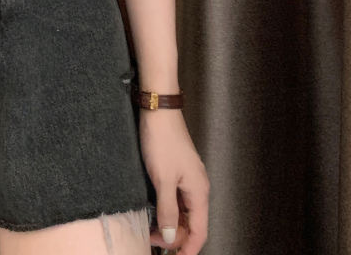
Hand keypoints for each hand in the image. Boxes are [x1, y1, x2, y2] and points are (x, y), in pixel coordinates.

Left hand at [139, 108, 209, 253]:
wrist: (158, 110)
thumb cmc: (162, 139)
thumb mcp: (162, 179)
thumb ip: (167, 210)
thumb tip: (171, 236)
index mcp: (199, 191)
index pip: (199, 231)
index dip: (188, 248)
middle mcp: (197, 186)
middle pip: (191, 223)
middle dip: (175, 236)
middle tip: (152, 240)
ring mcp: (188, 177)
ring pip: (183, 210)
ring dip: (170, 222)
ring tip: (151, 228)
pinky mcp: (178, 169)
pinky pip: (177, 197)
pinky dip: (167, 208)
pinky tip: (154, 209)